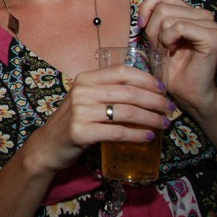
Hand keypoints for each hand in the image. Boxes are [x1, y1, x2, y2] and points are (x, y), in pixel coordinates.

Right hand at [26, 64, 171, 173]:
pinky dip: (137, 135)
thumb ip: (108, 92)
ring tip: (163, 124)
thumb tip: (146, 92)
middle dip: (155, 101)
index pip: (121, 72)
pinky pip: (117, 132)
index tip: (162, 89)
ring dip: (151, 119)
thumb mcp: (86, 100)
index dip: (146, 79)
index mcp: (85, 79)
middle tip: (169, 109)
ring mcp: (80, 112)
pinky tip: (148, 137)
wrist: (48, 145)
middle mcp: (82, 92)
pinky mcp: (81, 132)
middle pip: (128, 92)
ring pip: (126, 112)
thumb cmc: (73, 121)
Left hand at [138, 0, 216, 114]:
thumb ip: (153, 19)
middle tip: (159, 46)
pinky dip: (168, 39)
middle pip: (162, 7)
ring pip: (168, 17)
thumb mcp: (155, 38)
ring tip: (167, 50)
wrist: (187, 92)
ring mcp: (210, 24)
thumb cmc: (171, 67)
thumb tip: (141, 11)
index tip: (142, 26)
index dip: (146, 7)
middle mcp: (203, 15)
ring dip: (160, 37)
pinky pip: (179, 27)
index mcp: (190, 12)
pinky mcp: (213, 37)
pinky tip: (173, 51)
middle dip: (152, 29)